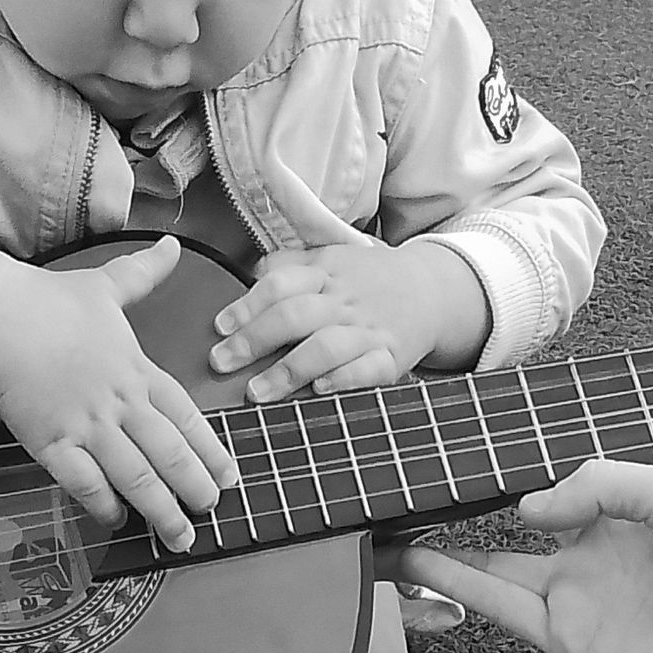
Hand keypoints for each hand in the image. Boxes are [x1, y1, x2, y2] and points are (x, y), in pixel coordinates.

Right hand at [0, 236, 237, 551]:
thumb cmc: (48, 302)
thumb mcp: (105, 284)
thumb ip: (144, 273)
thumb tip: (173, 245)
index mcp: (136, 369)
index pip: (186, 415)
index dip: (211, 448)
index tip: (229, 475)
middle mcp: (119, 401)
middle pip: (168, 452)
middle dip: (194, 487)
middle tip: (211, 511)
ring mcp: (86, 424)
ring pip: (135, 475)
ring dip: (160, 509)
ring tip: (178, 535)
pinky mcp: (50, 442)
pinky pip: (84, 482)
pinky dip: (103, 504)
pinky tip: (116, 520)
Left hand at [207, 239, 482, 402]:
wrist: (433, 290)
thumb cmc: (367, 281)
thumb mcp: (330, 260)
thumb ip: (289, 266)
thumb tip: (248, 273)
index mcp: (326, 271)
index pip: (281, 283)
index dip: (247, 306)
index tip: (219, 328)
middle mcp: (344, 300)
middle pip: (296, 315)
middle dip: (254, 340)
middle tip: (221, 362)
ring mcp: (369, 330)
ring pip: (326, 347)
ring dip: (289, 370)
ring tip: (256, 392)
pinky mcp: (391, 358)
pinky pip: (368, 370)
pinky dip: (344, 381)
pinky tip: (319, 391)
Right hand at [397, 460, 652, 652]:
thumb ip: (600, 482)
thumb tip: (526, 509)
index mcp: (622, 509)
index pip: (550, 481)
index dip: (506, 467)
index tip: (459, 448)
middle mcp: (589, 552)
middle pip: (504, 527)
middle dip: (456, 510)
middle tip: (405, 489)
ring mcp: (574, 597)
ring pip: (486, 569)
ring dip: (436, 551)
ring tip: (383, 530)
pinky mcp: (568, 639)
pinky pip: (499, 608)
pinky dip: (453, 586)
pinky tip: (414, 563)